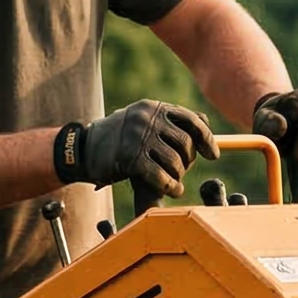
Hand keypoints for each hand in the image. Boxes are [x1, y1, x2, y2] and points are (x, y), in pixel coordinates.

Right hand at [56, 101, 216, 196]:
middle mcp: (146, 117)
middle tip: (179, 171)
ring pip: (176, 162)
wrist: (84, 151)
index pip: (191, 120)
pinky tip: (173, 190)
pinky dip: (171, 187)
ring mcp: (137, 136)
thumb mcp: (147, 125)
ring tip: (173, 181)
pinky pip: (162, 176)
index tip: (213, 156)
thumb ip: (173, 123)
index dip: (206, 139)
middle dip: (187, 162)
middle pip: (186, 144)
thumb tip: (206, 121)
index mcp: (153, 107)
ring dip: (178, 177)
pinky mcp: (129, 157)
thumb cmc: (122, 141)